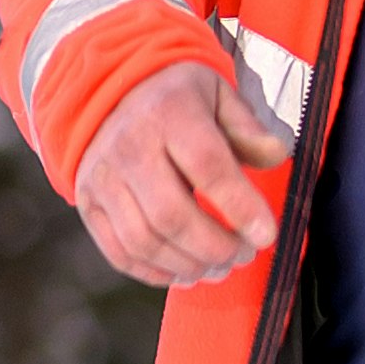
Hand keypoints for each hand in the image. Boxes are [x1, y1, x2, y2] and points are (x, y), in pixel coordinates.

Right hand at [70, 62, 290, 287]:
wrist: (110, 90)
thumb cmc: (177, 98)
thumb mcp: (218, 95)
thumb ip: (247, 128)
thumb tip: (276, 155)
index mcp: (169, 112)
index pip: (208, 167)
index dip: (240, 207)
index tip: (266, 236)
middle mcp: (129, 145)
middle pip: (172, 215)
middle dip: (215, 247)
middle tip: (244, 255)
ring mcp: (103, 177)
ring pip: (144, 240)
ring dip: (188, 265)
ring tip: (219, 267)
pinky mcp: (88, 202)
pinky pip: (119, 251)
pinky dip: (154, 273)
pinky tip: (184, 273)